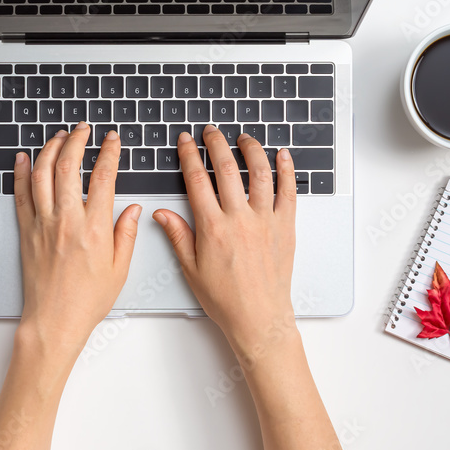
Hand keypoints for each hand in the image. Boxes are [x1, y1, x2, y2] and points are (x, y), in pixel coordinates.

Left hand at [13, 122, 140, 358]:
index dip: (109, 153)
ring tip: (59, 137)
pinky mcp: (26, 232)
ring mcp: (43, 224)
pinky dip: (21, 173)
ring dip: (51, 149)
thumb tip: (133, 209)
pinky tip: (24, 159)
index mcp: (95, 228)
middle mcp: (67, 220)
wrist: (54, 322)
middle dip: (77, 140)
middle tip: (83, 129)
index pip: (104, 178)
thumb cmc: (87, 301)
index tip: (112, 140)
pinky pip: (21, 195)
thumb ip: (127, 234)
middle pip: (69, 166)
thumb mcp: (120, 269)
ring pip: (42, 174)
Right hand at [153, 125, 297, 353]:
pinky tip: (282, 156)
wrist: (258, 318)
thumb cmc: (225, 299)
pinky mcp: (285, 227)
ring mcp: (265, 221)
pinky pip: (288, 191)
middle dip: (216, 144)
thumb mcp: (191, 268)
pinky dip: (286, 170)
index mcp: (213, 228)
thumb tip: (161, 213)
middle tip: (210, 132)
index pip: (197, 180)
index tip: (186, 142)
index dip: (189, 156)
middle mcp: (240, 219)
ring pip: (260, 173)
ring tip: (243, 138)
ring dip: (251, 150)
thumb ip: (178, 235)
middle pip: (227, 168)